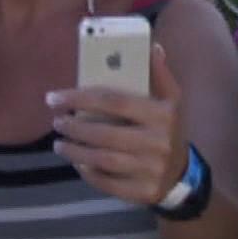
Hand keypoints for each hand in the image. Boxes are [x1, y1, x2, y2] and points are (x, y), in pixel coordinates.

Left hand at [47, 44, 186, 205]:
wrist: (181, 175)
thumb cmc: (167, 130)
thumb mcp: (170, 100)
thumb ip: (159, 74)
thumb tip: (152, 46)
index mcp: (163, 114)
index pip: (115, 102)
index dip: (81, 98)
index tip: (55, 98)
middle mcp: (158, 142)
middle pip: (105, 133)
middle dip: (74, 127)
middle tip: (57, 121)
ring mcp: (151, 170)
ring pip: (103, 160)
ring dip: (75, 151)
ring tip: (60, 144)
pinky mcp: (142, 192)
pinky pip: (107, 183)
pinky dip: (87, 173)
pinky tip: (77, 163)